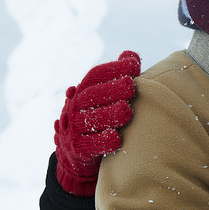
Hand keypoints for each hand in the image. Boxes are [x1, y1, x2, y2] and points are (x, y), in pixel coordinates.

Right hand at [53, 51, 140, 195]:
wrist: (76, 154)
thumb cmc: (99, 118)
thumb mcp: (104, 97)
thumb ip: (118, 76)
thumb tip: (131, 55)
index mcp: (83, 92)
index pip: (95, 76)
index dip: (113, 68)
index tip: (133, 64)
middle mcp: (75, 108)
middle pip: (91, 96)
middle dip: (111, 89)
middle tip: (130, 85)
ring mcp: (74, 129)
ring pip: (89, 120)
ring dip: (108, 114)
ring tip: (126, 110)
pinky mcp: (79, 149)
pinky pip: (89, 145)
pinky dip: (102, 142)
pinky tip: (116, 138)